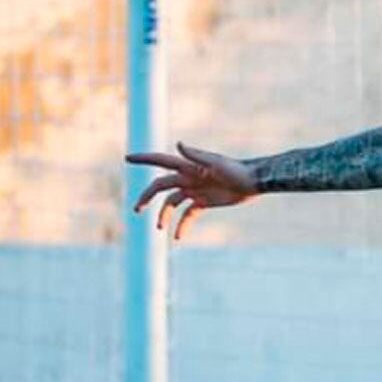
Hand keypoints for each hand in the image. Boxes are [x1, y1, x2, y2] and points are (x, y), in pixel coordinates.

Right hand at [125, 142, 257, 239]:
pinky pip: (188, 215)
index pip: (161, 161)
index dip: (144, 159)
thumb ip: (196, 155)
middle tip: (137, 209)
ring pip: (172, 203)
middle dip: (147, 197)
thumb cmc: (236, 170)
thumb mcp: (216, 163)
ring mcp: (195, 190)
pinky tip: (178, 237)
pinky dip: (182, 225)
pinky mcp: (203, 202)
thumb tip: (178, 144)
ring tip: (160, 228)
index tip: (127, 158)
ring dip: (164, 215)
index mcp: (188, 166)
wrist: (253, 182)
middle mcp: (188, 177)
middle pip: (161, 186)